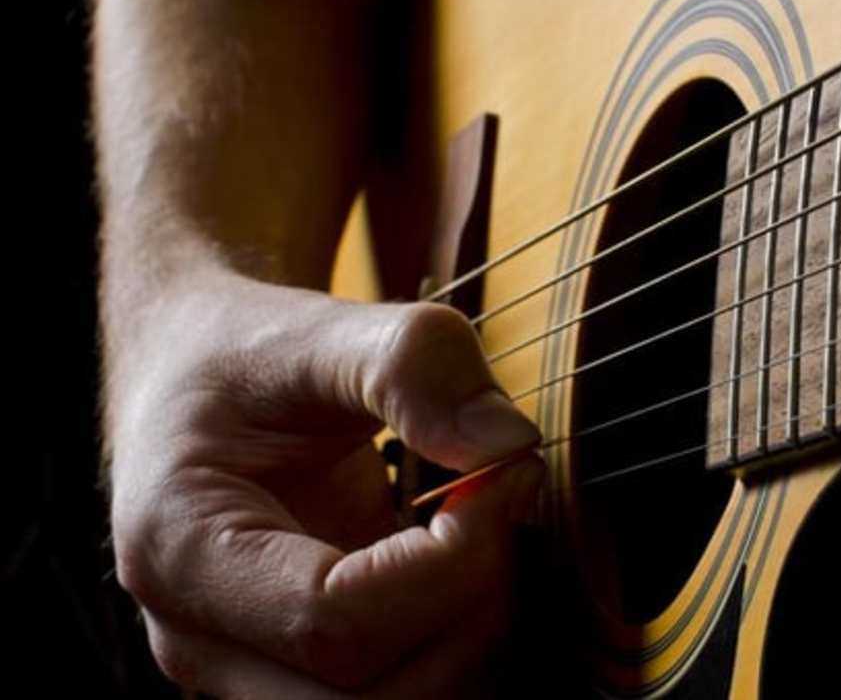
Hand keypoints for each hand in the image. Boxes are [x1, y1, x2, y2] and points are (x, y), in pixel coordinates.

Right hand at [104, 270, 542, 696]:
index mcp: (183, 552)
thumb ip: (408, 363)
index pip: (334, 623)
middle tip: (502, 501)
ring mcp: (255, 667)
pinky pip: (408, 688)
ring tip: (488, 523)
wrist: (195, 377)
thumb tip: (506, 443)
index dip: (452, 561)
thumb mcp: (314, 328)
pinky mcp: (310, 668)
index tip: (506, 472)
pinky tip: (470, 555)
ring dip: (474, 629)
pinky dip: (462, 637)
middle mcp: (205, 638)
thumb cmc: (240, 355)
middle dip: (469, 610)